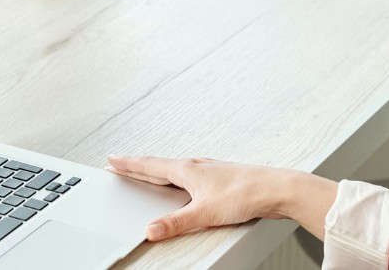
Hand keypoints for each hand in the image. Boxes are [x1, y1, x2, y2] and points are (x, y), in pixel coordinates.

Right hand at [106, 156, 336, 241]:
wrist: (276, 188)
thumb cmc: (246, 193)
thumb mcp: (205, 212)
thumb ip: (176, 223)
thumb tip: (151, 230)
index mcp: (188, 170)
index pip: (150, 166)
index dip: (129, 164)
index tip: (112, 160)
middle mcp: (197, 166)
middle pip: (159, 165)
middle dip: (138, 166)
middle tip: (121, 164)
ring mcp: (209, 171)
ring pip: (175, 170)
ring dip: (157, 171)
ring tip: (146, 173)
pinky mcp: (220, 180)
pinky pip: (189, 176)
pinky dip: (177, 178)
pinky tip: (183, 186)